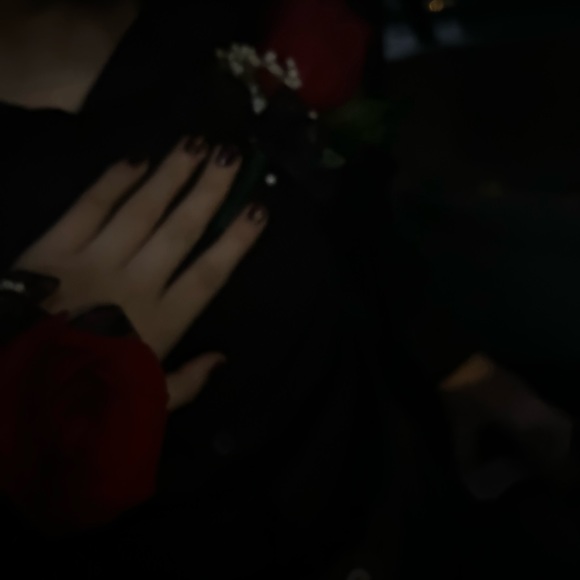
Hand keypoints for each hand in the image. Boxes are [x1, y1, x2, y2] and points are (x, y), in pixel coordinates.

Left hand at [12, 136, 268, 410]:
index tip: (258, 209)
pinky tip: (137, 159)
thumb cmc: (81, 397)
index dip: (235, 240)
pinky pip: (88, 207)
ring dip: (170, 175)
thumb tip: (222, 358)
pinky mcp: (52, 250)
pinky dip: (112, 182)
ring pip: (141, 210)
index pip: (207, 275)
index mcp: (157, 324)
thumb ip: (186, 384)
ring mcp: (91, 263)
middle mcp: (132, 285)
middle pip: (179, 230)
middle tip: (232, 155)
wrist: (12, 389)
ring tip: (197, 143)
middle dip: (209, 191)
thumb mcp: (142, 405)